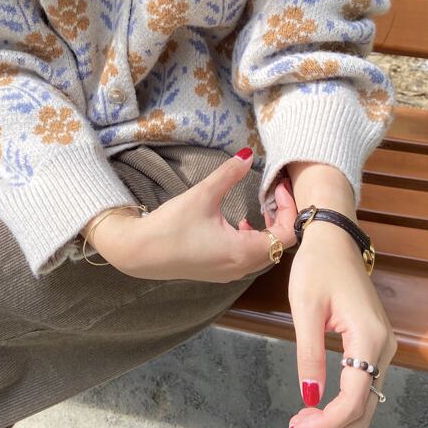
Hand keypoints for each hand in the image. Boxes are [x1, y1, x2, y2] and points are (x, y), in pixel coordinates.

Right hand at [80, 147, 297, 281]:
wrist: (139, 253)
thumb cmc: (171, 227)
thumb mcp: (202, 195)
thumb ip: (229, 174)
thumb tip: (248, 154)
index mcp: (243, 252)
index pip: (286, 235)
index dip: (288, 208)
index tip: (277, 187)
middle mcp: (241, 268)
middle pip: (279, 245)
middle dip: (281, 216)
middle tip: (273, 192)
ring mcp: (230, 273)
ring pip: (265, 252)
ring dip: (268, 228)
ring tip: (261, 205)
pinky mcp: (219, 271)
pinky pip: (249, 257)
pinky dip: (254, 238)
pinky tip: (240, 223)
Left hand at [285, 162, 397, 427]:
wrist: (334, 239)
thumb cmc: (317, 266)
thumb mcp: (305, 308)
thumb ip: (309, 354)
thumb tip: (310, 397)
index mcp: (368, 336)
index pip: (354, 398)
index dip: (328, 421)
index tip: (300, 426)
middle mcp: (383, 344)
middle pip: (366, 406)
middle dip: (334, 425)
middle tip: (299, 426)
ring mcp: (382, 344)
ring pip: (367, 398)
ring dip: (339, 415)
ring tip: (304, 417)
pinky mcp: (374, 341)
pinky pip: (364, 382)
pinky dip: (345, 400)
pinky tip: (320, 401)